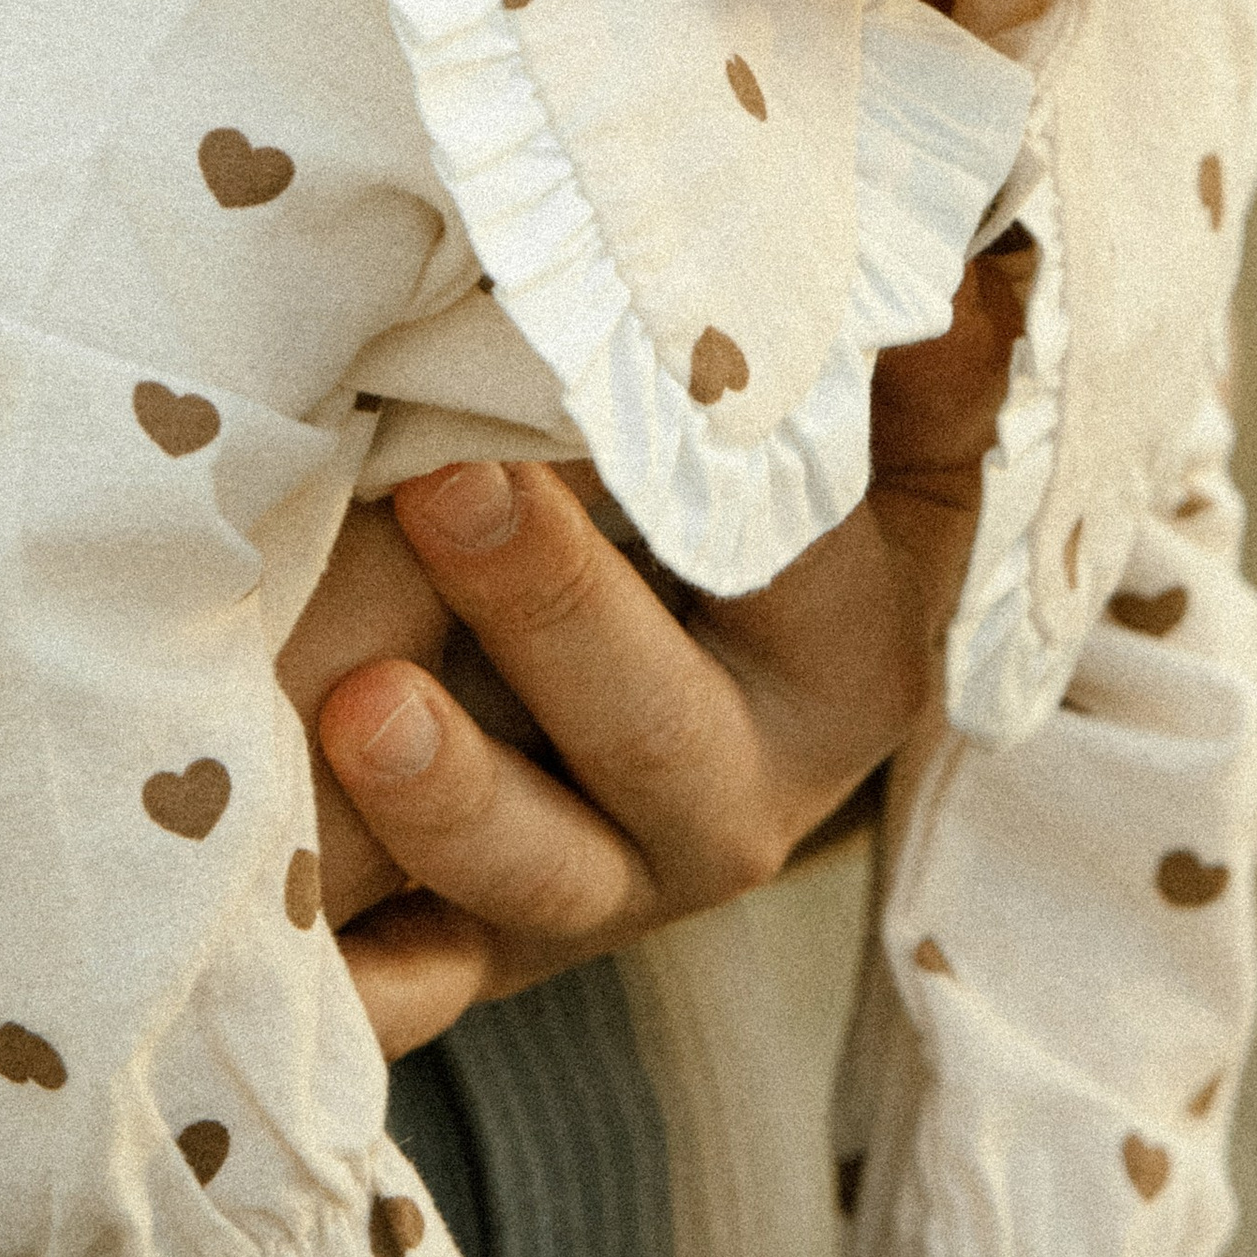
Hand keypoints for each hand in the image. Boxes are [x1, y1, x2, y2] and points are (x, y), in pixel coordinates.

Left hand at [315, 250, 1028, 1058]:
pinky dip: (350, 972)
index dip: (752, 485)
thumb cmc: (773, 529)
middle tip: (447, 483)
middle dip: (556, 611)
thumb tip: (982, 269)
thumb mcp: (877, 461)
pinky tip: (274, 918)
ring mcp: (601, 887)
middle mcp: (738, 800)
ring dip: (449, 796)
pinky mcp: (474, 949)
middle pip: (661, 732)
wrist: (688, 718)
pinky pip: (407, 988)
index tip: (664, 365)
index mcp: (856, 667)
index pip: (816, 568)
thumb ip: (920, 378)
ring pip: (534, 871)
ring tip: (360, 702)